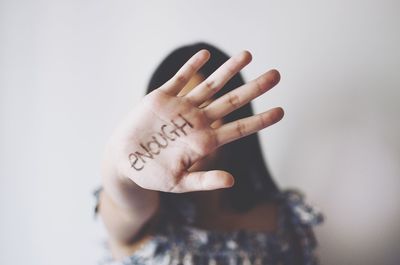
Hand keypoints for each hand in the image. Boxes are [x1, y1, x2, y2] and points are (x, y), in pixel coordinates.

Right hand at [101, 49, 283, 192]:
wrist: (125, 161)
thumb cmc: (153, 175)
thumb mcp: (180, 183)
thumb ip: (205, 180)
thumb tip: (231, 181)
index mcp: (204, 141)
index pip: (239, 128)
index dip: (260, 120)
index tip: (281, 112)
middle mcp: (198, 121)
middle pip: (232, 101)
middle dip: (254, 89)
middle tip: (277, 75)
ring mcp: (182, 107)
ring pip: (211, 85)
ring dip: (229, 70)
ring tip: (248, 55)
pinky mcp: (163, 97)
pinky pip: (180, 78)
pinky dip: (192, 66)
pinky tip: (206, 55)